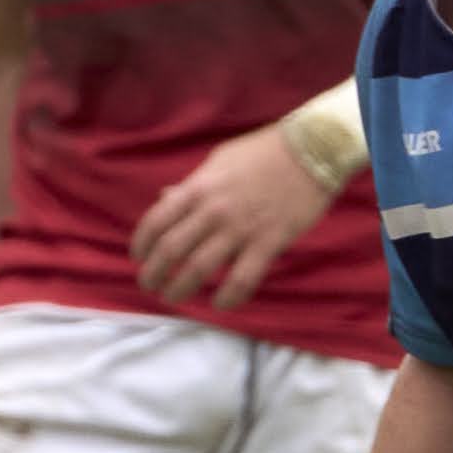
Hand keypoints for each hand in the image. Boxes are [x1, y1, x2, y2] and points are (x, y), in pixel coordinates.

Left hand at [132, 122, 338, 307]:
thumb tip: (164, 197)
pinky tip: (220, 303)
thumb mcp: (219, 160)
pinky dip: (228, 296)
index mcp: (197, 188)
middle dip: (154, 273)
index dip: (141, 245)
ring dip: (181, 288)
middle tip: (150, 285)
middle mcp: (212, 211)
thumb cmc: (264, 152)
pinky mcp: (268, 242)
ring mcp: (240, 228)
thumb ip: (191, 184)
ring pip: (199, 268)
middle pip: (171, 251)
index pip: (156, 222)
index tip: (139, 258)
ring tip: (174, 297)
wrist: (313, 149)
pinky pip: (242, 278)